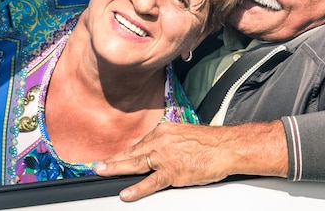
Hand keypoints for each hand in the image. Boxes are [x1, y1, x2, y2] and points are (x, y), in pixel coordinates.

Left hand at [94, 121, 287, 200]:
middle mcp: (161, 141)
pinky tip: (126, 193)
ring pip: (136, 163)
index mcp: (164, 131)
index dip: (125, 152)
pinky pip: (151, 182)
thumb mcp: (184, 135)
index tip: (114, 156)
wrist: (227, 146)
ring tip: (102, 172)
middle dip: (114, 159)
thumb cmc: (211, 142)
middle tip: (97, 165)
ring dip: (116, 168)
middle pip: (132, 152)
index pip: (139, 143)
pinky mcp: (174, 171)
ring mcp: (166, 156)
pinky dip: (137, 188)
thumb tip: (158, 151)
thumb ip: (169, 142)